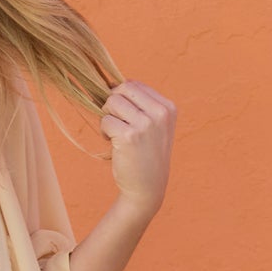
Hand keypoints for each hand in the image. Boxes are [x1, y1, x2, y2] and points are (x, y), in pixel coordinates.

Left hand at [100, 80, 175, 219]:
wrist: (147, 187)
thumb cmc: (145, 155)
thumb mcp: (153, 126)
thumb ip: (140, 105)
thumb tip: (109, 83)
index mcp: (168, 107)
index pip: (134, 85)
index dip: (121, 97)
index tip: (123, 115)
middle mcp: (160, 113)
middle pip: (122, 89)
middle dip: (112, 104)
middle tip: (115, 122)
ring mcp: (146, 123)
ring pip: (111, 103)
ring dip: (107, 118)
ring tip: (114, 134)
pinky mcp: (129, 135)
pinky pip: (105, 120)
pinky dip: (104, 132)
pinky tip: (113, 144)